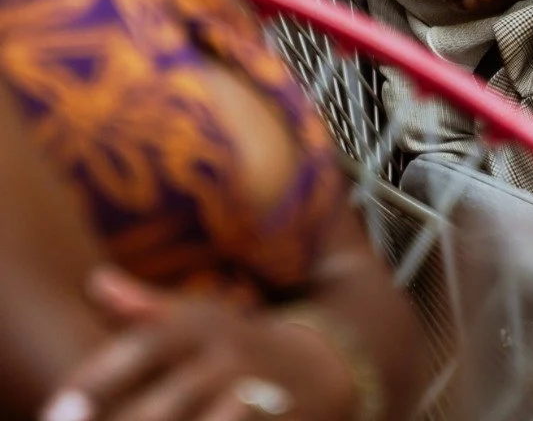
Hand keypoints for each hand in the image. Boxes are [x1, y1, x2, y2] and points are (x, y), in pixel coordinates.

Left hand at [42, 266, 352, 420]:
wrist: (320, 366)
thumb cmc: (238, 342)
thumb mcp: (198, 315)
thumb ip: (146, 306)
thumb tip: (95, 282)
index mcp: (204, 328)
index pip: (145, 348)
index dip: (100, 376)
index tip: (58, 404)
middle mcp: (228, 361)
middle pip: (167, 400)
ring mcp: (250, 399)